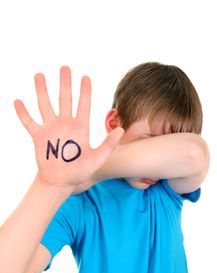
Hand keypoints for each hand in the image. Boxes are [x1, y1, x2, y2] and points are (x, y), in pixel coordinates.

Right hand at [14, 66, 123, 193]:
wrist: (61, 181)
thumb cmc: (80, 171)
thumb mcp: (97, 159)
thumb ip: (108, 144)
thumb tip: (120, 130)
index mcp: (80, 128)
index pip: (83, 105)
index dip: (85, 91)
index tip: (85, 77)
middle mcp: (65, 124)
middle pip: (65, 99)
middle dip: (65, 83)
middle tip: (65, 67)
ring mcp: (51, 129)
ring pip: (46, 105)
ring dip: (42, 91)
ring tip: (40, 75)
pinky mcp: (38, 137)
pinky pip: (29, 122)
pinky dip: (23, 113)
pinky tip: (17, 101)